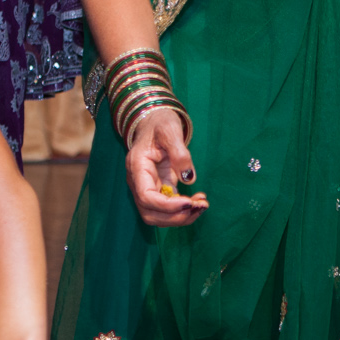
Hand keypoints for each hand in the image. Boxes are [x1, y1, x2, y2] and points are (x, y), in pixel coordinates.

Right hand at [124, 104, 207, 226]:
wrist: (154, 122)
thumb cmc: (160, 123)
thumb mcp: (170, 131)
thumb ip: (179, 153)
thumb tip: (189, 179)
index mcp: (137, 167)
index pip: (146, 197)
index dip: (167, 206)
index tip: (189, 202)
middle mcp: (138, 182)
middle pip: (150, 213)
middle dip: (175, 216)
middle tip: (199, 207)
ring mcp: (148, 188)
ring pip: (158, 216)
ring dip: (181, 217)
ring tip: (202, 205)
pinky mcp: (159, 190)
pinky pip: (168, 209)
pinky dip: (184, 210)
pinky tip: (199, 201)